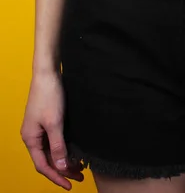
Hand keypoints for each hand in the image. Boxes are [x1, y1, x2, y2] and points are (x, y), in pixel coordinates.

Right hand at [21, 72, 83, 189]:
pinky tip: (76, 152)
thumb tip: (61, 167)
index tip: (70, 185)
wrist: (48, 75)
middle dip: (63, 170)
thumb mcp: (55, 123)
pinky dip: (65, 149)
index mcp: (30, 139)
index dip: (57, 177)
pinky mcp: (48, 122)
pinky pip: (55, 142)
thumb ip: (58, 146)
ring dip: (65, 160)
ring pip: (52, 151)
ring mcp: (40, 130)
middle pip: (48, 160)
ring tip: (81, 167)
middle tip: (81, 177)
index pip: (43, 165)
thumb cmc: (49, 96)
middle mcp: (33, 137)